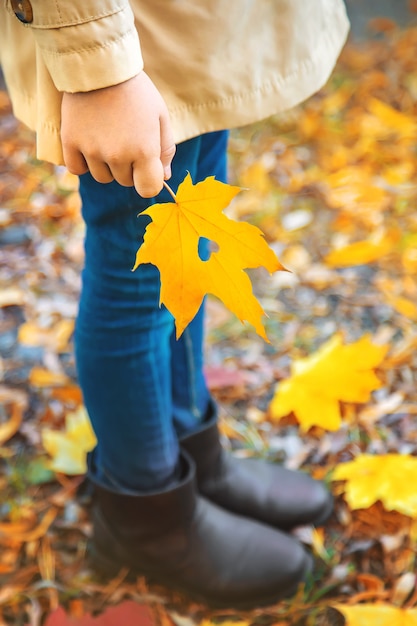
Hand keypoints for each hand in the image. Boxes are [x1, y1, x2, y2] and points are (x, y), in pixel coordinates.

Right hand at [61, 72, 175, 197]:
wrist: (100, 64)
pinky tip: (89, 143)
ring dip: (106, 165)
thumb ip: (166, 149)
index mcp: (144, 151)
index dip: (149, 181)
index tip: (147, 168)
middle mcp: (118, 155)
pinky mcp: (71, 143)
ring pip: (102, 177)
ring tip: (108, 137)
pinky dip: (83, 162)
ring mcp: (92, 150)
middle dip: (129, 167)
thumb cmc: (136, 91)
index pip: (148, 190)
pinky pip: (77, 169)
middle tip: (126, 139)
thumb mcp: (160, 116)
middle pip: (125, 181)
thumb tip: (165, 177)